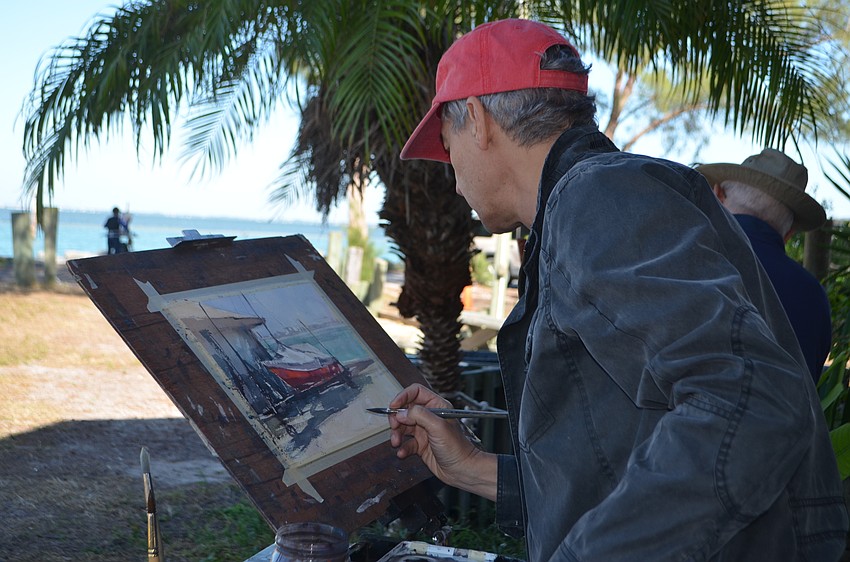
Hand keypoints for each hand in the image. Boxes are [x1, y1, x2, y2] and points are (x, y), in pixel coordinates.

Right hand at [388, 384, 496, 499]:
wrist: (462, 470)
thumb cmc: (458, 448)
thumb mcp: (438, 427)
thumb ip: (419, 415)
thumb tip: (402, 412)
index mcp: (437, 406)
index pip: (416, 392)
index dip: (403, 397)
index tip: (393, 406)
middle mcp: (430, 417)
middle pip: (406, 410)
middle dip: (397, 418)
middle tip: (394, 426)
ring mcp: (424, 431)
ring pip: (403, 427)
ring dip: (396, 434)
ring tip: (396, 442)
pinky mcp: (421, 445)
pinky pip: (406, 443)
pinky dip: (402, 448)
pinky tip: (403, 453)